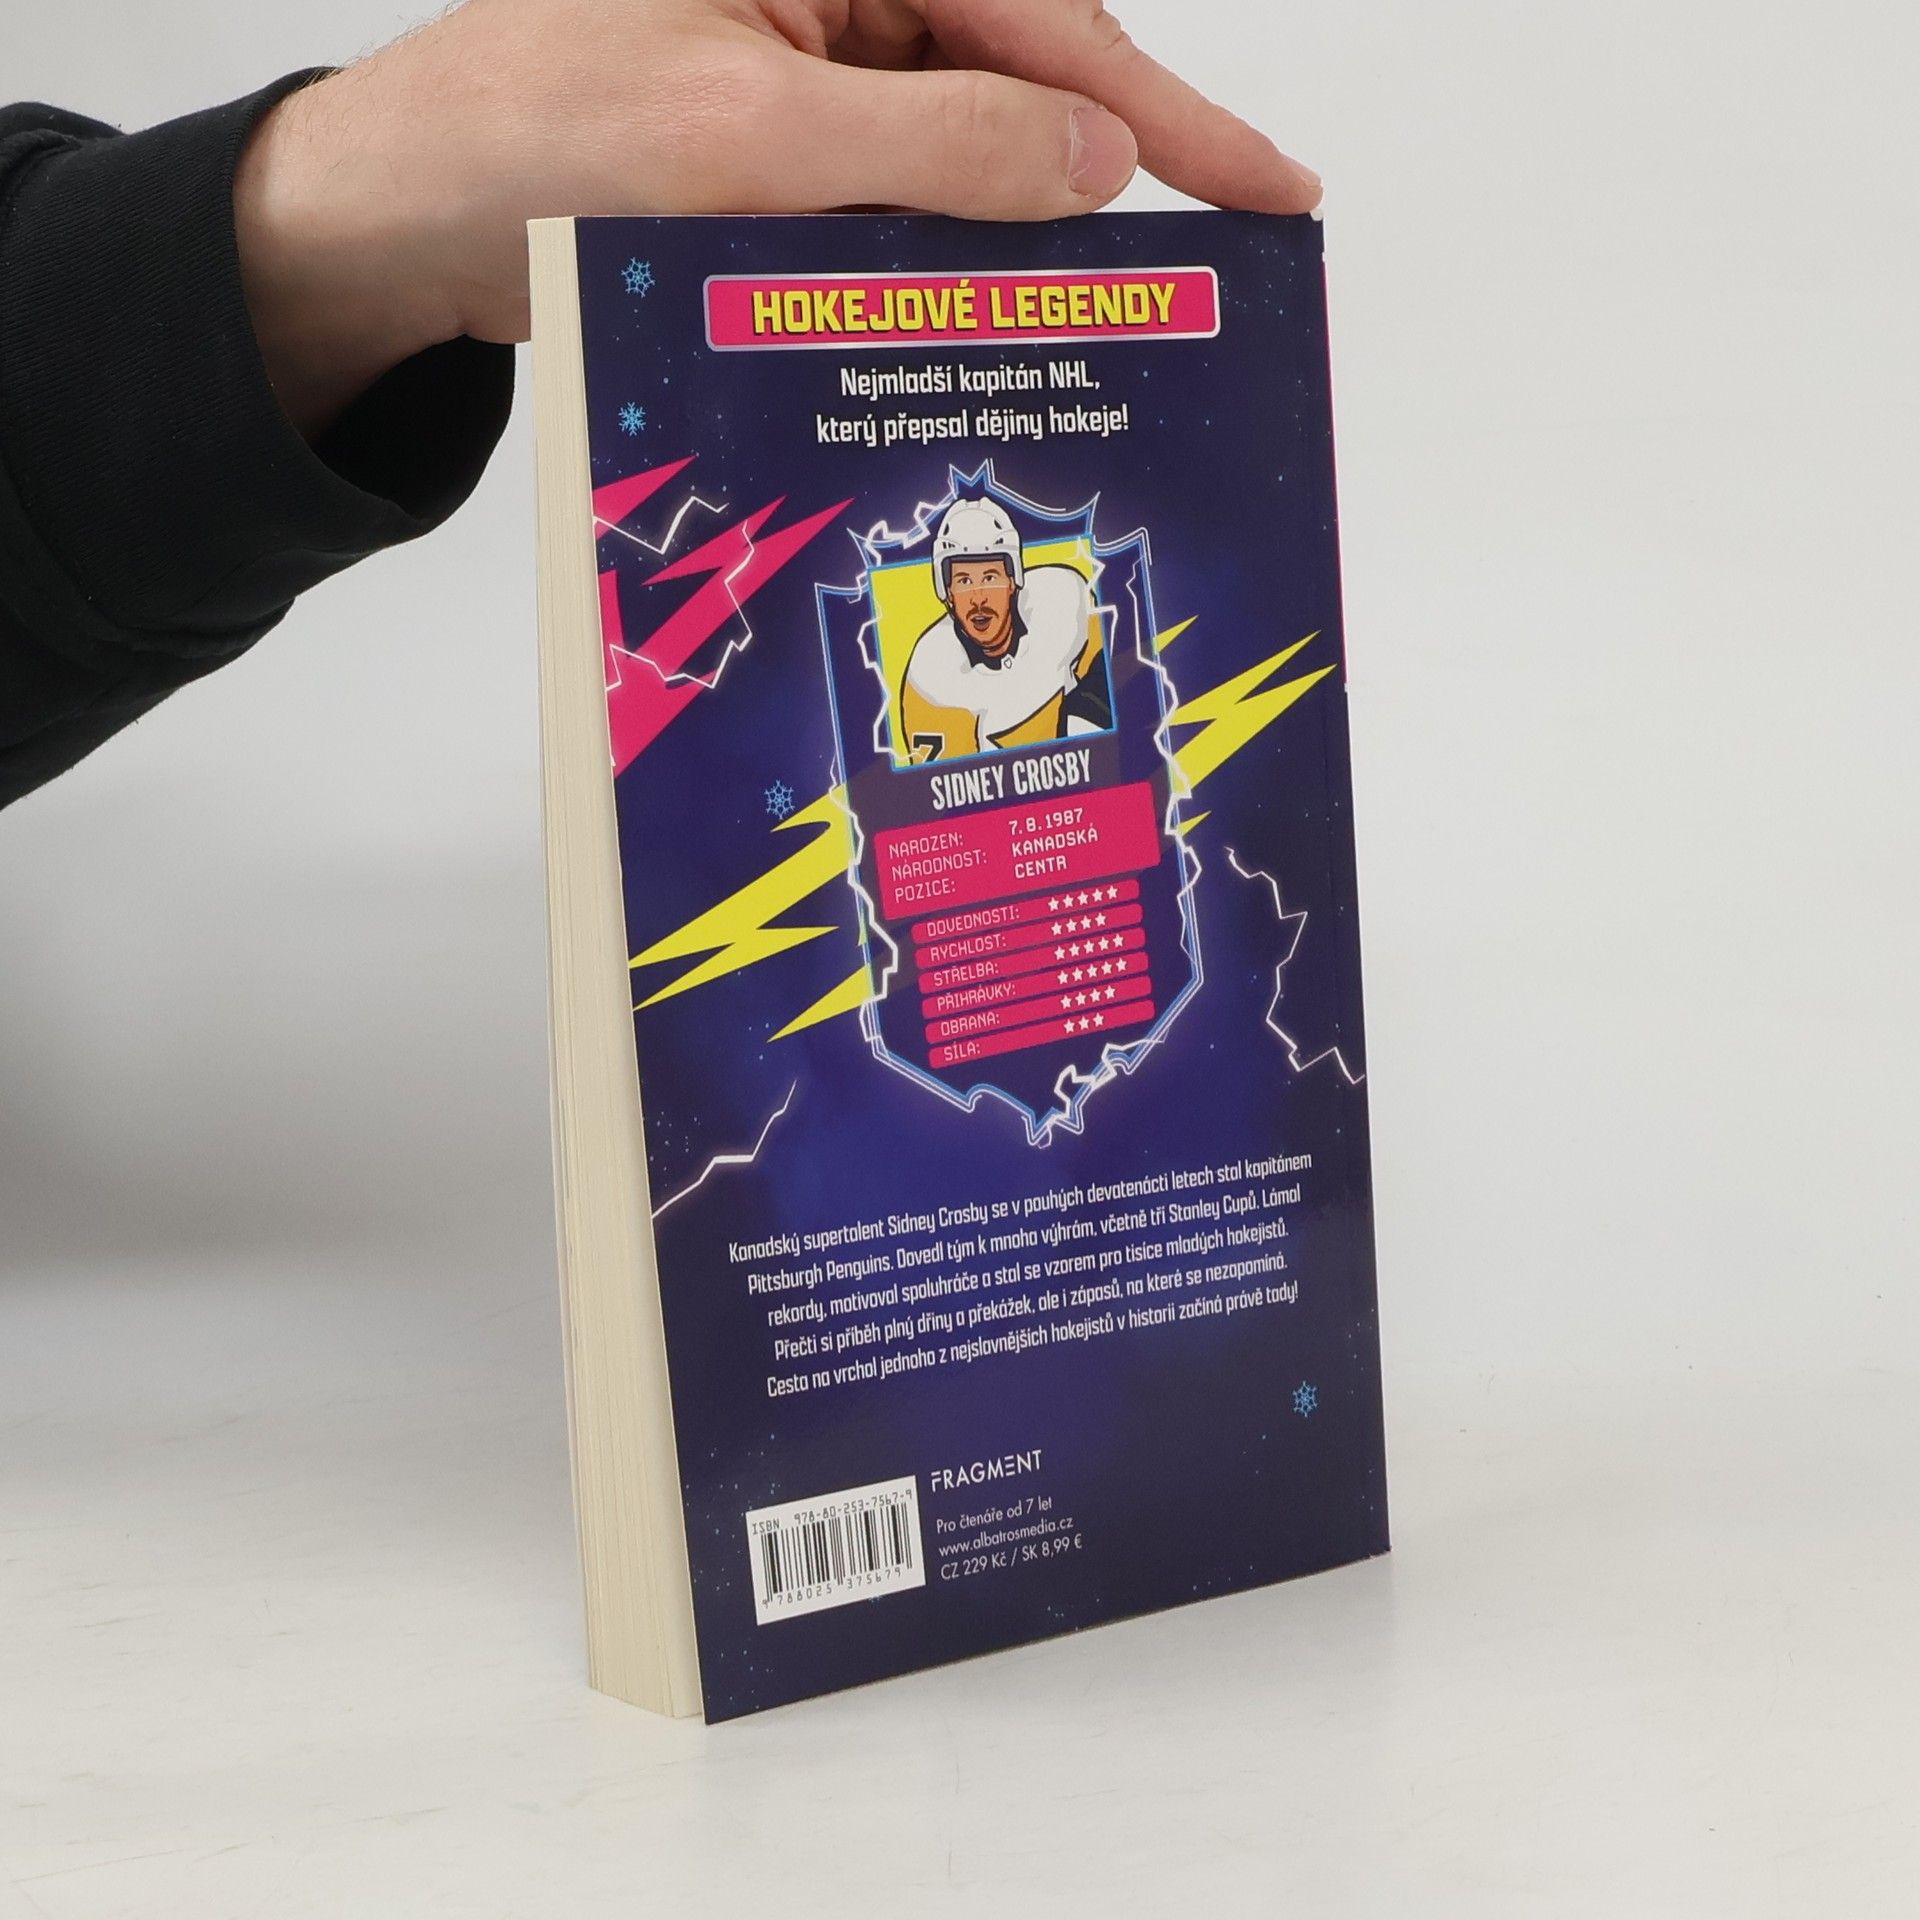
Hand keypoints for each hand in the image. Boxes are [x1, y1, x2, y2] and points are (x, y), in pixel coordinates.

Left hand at [234, 0, 1320, 433]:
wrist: (400, 218)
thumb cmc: (523, 134)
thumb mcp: (741, 135)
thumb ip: (931, 140)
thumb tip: (1093, 153)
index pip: (1040, 13)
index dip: (1167, 112)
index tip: (1271, 189)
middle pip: (1018, 75)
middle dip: (1109, 176)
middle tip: (1211, 279)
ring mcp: (807, 69)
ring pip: (963, 154)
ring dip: (1019, 239)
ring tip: (1108, 325)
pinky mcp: (780, 150)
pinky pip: (896, 203)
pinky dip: (939, 265)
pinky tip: (981, 321)